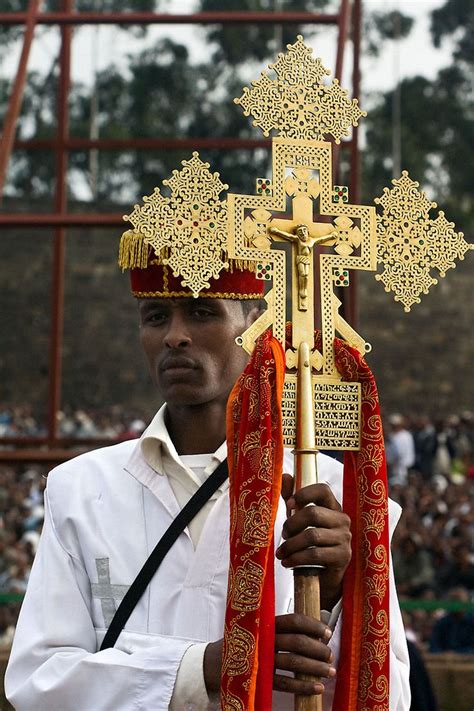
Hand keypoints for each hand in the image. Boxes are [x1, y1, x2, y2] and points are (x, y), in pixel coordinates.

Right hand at [203, 613, 334, 696]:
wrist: (215, 662)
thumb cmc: (246, 643)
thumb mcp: (260, 629)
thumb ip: (282, 629)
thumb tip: (315, 632)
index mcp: (266, 623)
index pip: (293, 620)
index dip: (313, 626)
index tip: (327, 633)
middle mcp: (265, 638)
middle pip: (297, 641)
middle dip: (318, 649)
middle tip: (330, 654)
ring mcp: (262, 659)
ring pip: (294, 662)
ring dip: (316, 668)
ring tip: (330, 671)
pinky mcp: (260, 679)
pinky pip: (285, 683)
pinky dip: (304, 686)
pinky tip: (317, 688)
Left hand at [276, 473, 351, 610]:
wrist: (325, 575)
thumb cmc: (312, 544)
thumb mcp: (301, 521)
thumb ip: (293, 500)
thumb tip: (285, 475)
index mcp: (333, 507)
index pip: (323, 489)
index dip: (304, 493)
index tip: (289, 504)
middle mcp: (342, 520)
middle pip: (313, 513)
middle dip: (291, 524)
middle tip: (283, 535)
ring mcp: (345, 538)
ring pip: (311, 536)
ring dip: (290, 545)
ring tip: (281, 553)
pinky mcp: (342, 557)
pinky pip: (315, 555)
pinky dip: (296, 558)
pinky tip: (287, 562)